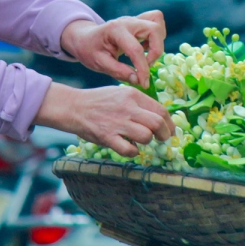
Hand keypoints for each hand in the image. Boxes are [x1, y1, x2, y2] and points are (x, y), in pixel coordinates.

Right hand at [35, 83, 174, 156]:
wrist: (74, 107)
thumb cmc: (100, 101)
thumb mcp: (121, 93)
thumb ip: (139, 103)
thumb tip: (160, 117)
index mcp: (133, 95)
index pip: (161, 110)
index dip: (169, 123)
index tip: (170, 130)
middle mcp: (128, 108)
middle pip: (157, 123)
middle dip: (165, 135)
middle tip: (163, 139)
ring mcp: (117, 123)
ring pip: (146, 136)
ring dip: (147, 142)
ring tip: (140, 140)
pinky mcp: (107, 137)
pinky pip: (129, 150)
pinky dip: (133, 152)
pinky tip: (129, 148)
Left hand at [60, 11, 165, 86]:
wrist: (84, 38)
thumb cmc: (90, 50)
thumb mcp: (99, 64)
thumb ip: (118, 72)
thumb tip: (138, 80)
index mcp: (115, 30)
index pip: (136, 49)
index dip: (143, 69)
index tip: (143, 83)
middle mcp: (127, 21)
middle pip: (154, 30)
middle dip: (156, 52)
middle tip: (145, 66)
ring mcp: (134, 19)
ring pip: (158, 23)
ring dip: (157, 42)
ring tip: (146, 56)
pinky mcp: (139, 21)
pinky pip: (156, 21)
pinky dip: (156, 36)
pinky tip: (146, 48)